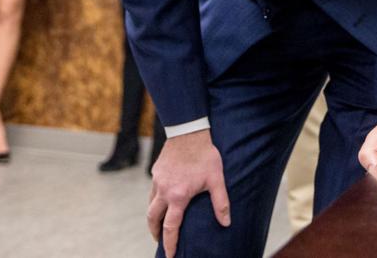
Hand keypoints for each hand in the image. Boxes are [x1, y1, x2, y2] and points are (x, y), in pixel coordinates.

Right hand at [147, 130, 229, 257]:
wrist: (188, 131)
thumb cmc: (205, 155)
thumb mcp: (216, 179)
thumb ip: (221, 203)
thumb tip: (226, 223)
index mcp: (178, 196)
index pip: (171, 227)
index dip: (169, 244)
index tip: (170, 255)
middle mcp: (164, 191)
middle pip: (153, 219)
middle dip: (155, 232)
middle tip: (160, 241)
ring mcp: (157, 180)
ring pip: (150, 204)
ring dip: (153, 217)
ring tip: (159, 224)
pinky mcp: (156, 171)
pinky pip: (152, 191)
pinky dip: (155, 201)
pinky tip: (162, 200)